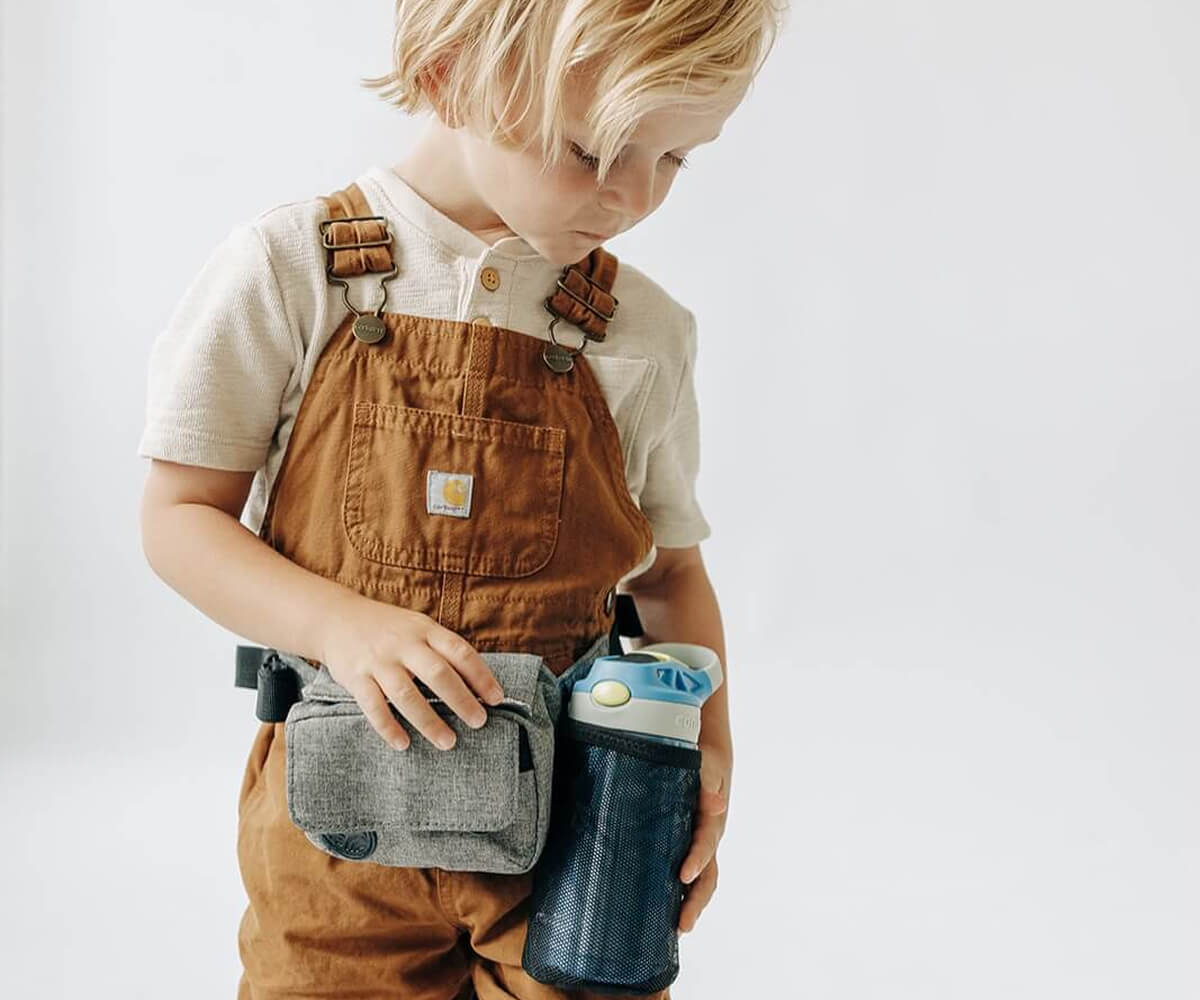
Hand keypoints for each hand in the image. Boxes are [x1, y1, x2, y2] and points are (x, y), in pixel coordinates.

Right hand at [319, 592, 505, 752]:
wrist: (337, 618)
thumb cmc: (389, 629)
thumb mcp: (418, 627)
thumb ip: (442, 650)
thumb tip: (478, 684)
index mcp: (425, 630)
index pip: (460, 651)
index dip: (481, 675)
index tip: (497, 698)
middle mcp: (403, 644)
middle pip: (437, 673)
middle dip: (461, 700)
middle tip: (479, 722)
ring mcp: (378, 661)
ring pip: (406, 694)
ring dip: (429, 721)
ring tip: (448, 742)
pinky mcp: (355, 677)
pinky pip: (373, 706)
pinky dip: (389, 727)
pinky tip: (403, 744)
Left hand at [677, 738, 731, 933]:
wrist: (705, 757)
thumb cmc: (704, 760)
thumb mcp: (706, 765)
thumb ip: (707, 781)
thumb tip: (716, 804)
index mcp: (711, 819)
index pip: (706, 844)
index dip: (697, 861)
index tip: (683, 876)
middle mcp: (707, 837)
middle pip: (707, 875)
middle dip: (696, 901)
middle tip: (682, 925)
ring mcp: (697, 844)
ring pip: (699, 880)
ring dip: (689, 904)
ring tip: (675, 929)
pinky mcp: (685, 845)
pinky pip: (685, 872)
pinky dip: (678, 893)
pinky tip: (660, 908)